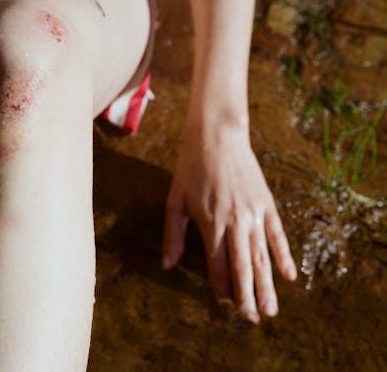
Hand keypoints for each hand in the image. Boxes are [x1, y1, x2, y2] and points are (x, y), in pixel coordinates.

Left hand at [162, 124, 296, 321]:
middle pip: (243, 267)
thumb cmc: (191, 169)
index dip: (221, 287)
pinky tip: (289, 275)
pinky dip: (284, 256)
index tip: (224, 305)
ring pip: (262, 256)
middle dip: (247, 296)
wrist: (218, 137)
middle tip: (252, 319)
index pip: (218, 264)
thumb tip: (167, 264)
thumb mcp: (175, 200)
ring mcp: (254, 214)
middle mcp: (235, 223)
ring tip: (272, 310)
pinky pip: (277, 235)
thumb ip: (173, 235)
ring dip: (267, 284)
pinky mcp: (267, 205)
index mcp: (211, 223)